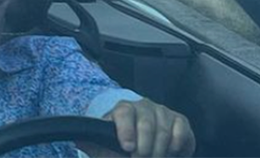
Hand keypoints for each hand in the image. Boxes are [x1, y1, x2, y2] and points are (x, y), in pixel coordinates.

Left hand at [81, 99, 195, 157]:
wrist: (143, 148)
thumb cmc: (121, 147)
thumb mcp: (104, 145)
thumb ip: (92, 142)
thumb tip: (78, 138)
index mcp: (123, 109)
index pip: (124, 113)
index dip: (126, 130)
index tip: (127, 148)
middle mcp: (143, 106)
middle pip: (146, 124)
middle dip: (144, 148)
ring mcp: (163, 112)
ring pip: (163, 131)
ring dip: (158, 151)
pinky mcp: (180, 120)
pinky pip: (181, 132)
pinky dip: (176, 147)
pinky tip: (169, 153)